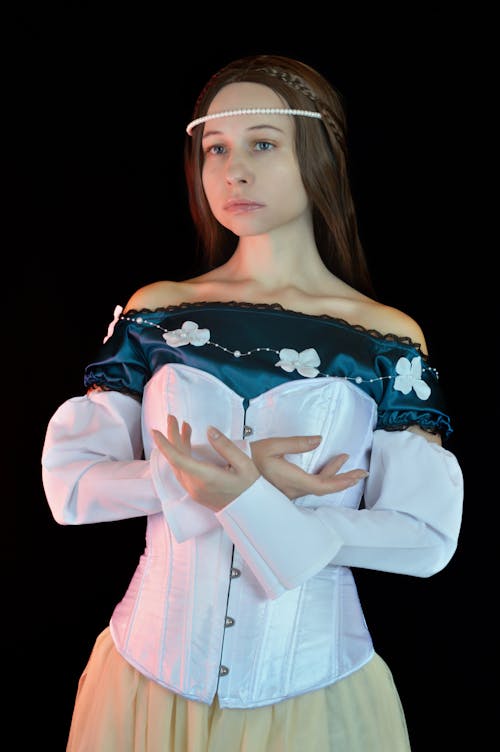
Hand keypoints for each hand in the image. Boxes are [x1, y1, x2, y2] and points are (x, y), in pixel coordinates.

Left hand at [152, 415, 259, 511]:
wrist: (252, 511)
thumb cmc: (250, 487)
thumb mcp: (244, 464)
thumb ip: (225, 446)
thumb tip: (209, 430)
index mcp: (206, 477)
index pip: (178, 458)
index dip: (165, 444)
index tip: (155, 431)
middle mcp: (195, 486)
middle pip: (176, 458)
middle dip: (172, 436)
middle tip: (172, 418)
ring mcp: (194, 490)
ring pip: (178, 464)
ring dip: (178, 445)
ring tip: (183, 427)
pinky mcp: (196, 492)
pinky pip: (182, 471)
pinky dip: (182, 455)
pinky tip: (187, 445)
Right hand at [250, 435, 367, 499]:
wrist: (232, 472)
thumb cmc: (250, 458)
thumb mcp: (273, 445)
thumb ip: (297, 443)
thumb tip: (319, 440)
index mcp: (292, 480)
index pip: (324, 485)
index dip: (343, 481)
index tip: (358, 475)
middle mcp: (293, 490)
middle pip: (324, 488)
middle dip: (344, 479)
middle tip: (360, 472)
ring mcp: (288, 492)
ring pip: (316, 486)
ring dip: (332, 475)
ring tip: (342, 460)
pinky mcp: (285, 489)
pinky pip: (308, 485)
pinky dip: (321, 476)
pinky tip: (324, 467)